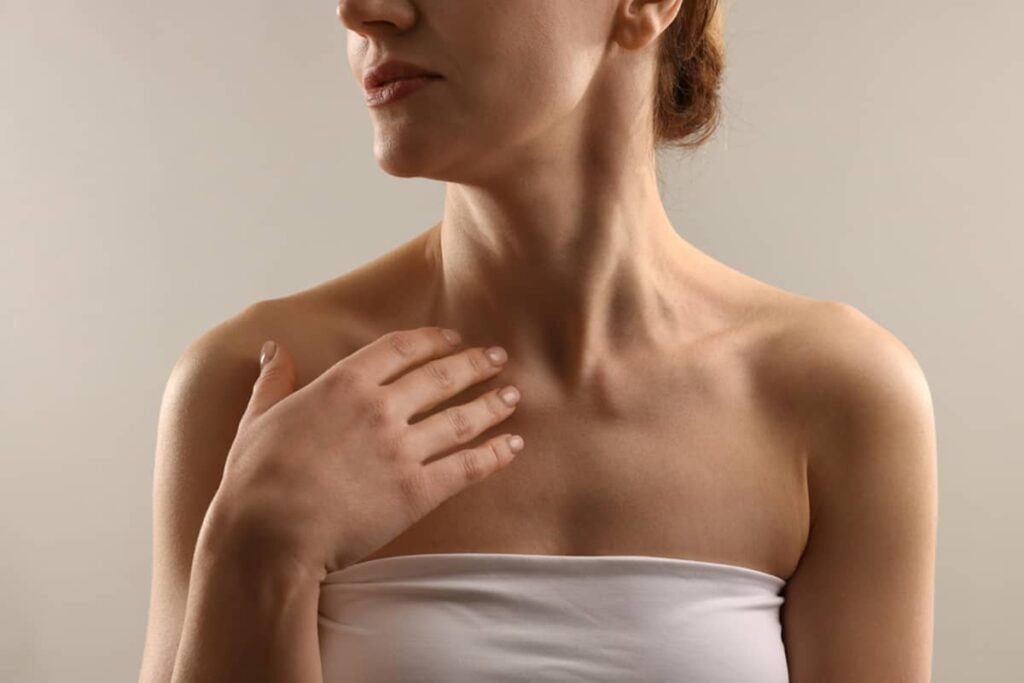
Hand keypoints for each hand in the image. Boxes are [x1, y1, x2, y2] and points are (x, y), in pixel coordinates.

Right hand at [207, 327, 523, 578]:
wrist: (269, 535)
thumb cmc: (256, 479)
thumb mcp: (259, 419)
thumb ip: (274, 381)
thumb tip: (274, 349)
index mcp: (343, 384)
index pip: (400, 348)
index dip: (433, 340)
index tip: (454, 338)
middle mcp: (380, 409)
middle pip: (441, 377)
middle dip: (474, 364)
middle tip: (498, 358)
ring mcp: (402, 450)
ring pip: (461, 419)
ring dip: (492, 404)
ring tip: (513, 395)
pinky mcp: (416, 491)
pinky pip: (466, 467)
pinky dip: (494, 454)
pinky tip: (513, 446)